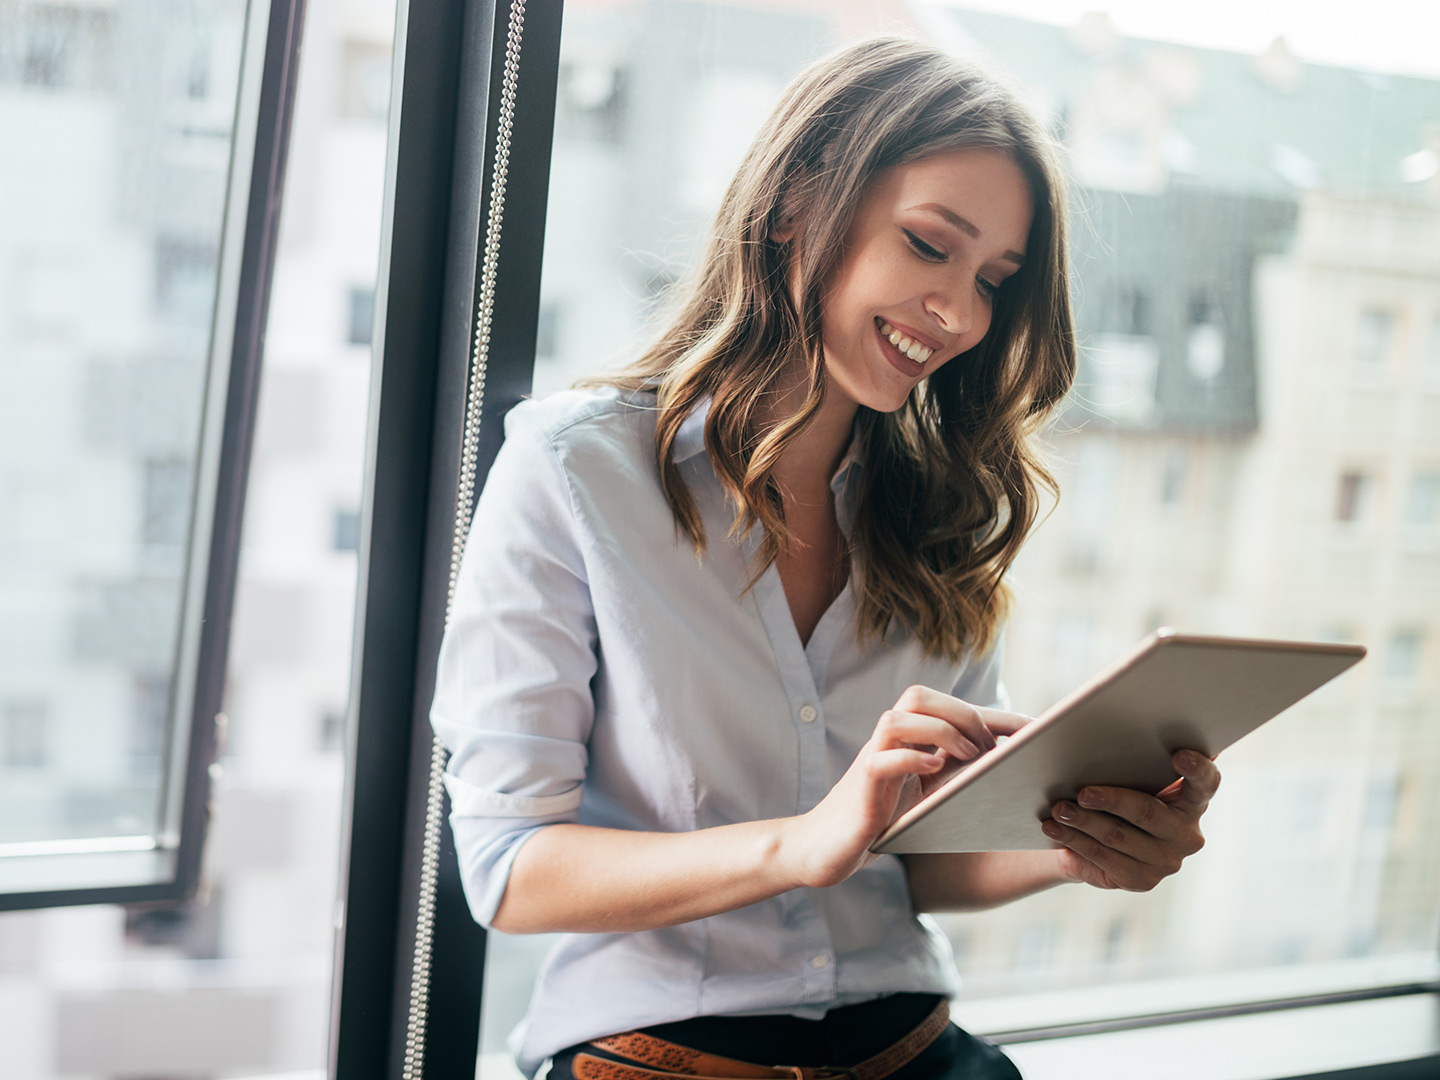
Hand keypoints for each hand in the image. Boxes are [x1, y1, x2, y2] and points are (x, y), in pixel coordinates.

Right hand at [780, 685, 1030, 888]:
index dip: (996, 715)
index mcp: (908, 741)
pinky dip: (911, 759)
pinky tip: (934, 770)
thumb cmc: (880, 822)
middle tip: (990, 749)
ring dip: (940, 731)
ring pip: (898, 718)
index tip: (1037, 729)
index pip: (950, 708)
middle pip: (919, 696)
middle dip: (963, 714)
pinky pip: (882, 759)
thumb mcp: (927, 796)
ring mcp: (871, 761)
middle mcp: (888, 743)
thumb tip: (1010, 770)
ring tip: (969, 756)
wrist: (825, 849)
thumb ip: (955, 777)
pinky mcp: (860, 788)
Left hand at [1042, 749, 1219, 891]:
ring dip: (1083, 821)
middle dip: (1112, 800)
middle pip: (1148, 812)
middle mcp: (1187, 832)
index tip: (1179, 754)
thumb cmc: (1114, 791)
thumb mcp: (1126, 774)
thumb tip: (1092, 721)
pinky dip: (1075, 841)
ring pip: (1118, 836)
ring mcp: (1168, 860)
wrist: (1095, 839)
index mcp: (1193, 799)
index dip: (1196, 768)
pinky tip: (1054, 829)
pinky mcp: (1142, 880)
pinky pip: (1104, 858)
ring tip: (1058, 809)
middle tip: (1082, 792)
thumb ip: (1130, 756)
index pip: (1206, 782)